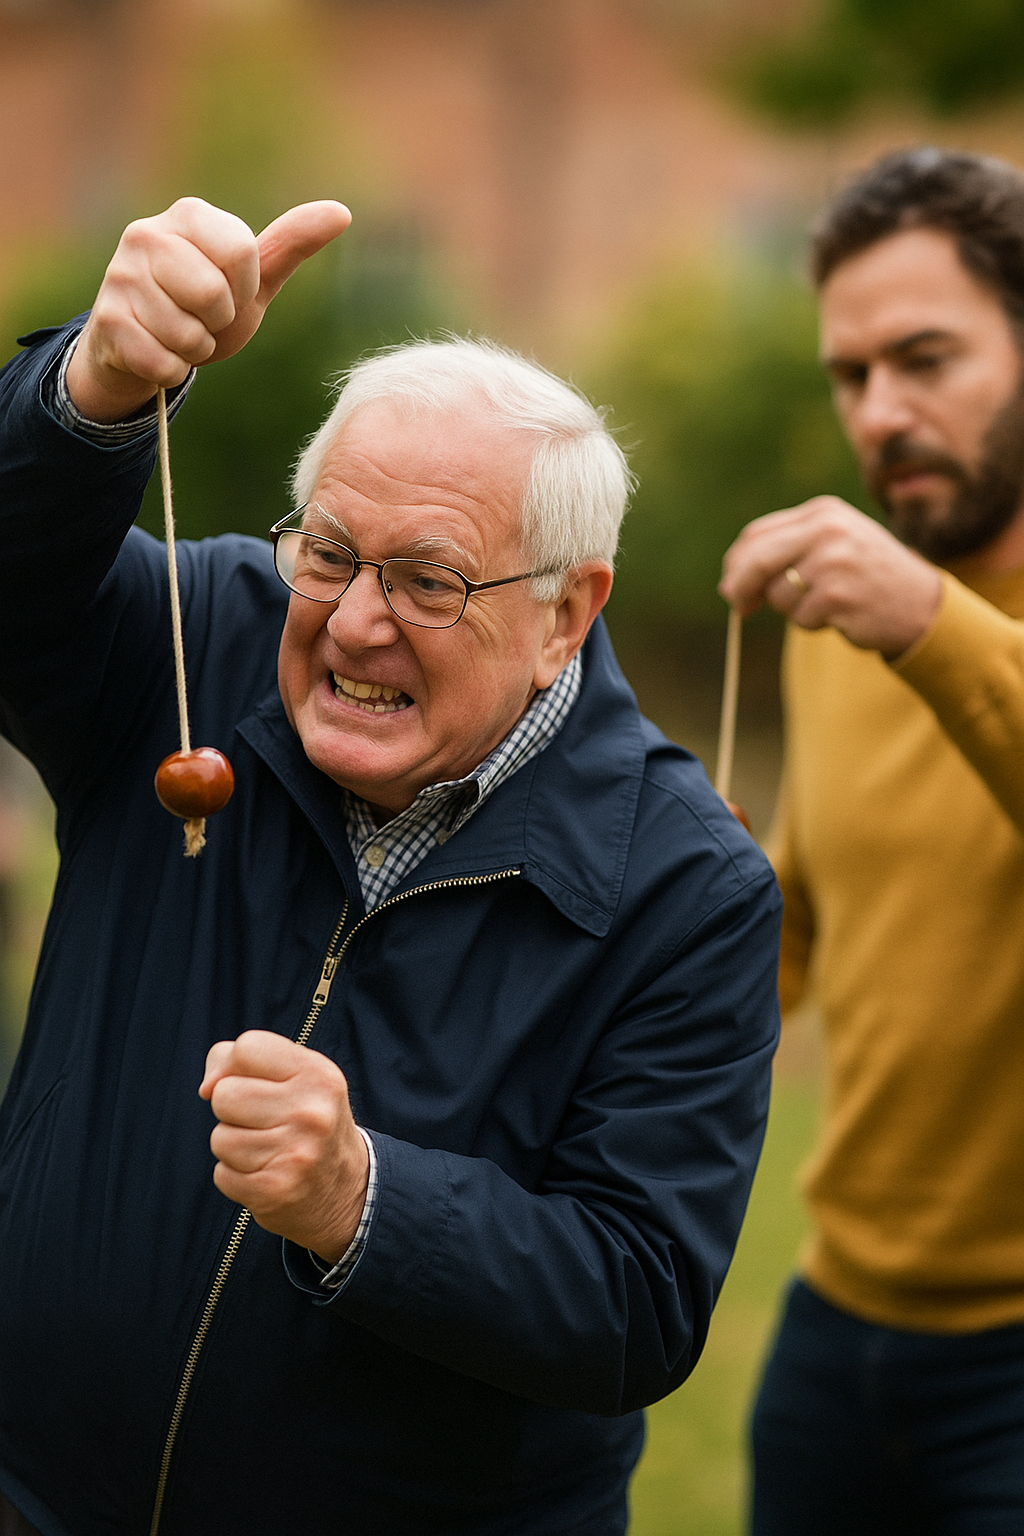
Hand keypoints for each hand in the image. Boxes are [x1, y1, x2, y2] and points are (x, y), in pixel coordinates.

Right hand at [66, 196, 350, 422]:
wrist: (141, 345)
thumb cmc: (203, 306)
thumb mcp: (253, 278)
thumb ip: (291, 245)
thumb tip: (341, 212)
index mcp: (189, 215)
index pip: (242, 252)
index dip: (245, 288)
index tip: (230, 292)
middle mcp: (146, 234)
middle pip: (213, 293)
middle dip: (218, 321)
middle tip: (203, 318)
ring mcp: (120, 276)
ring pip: (187, 334)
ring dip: (194, 348)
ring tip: (179, 334)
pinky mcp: (107, 321)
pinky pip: (163, 362)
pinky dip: (172, 370)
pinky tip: (158, 352)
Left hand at [199, 1030, 368, 1263]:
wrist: (345, 1188)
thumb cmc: (305, 1121)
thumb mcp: (294, 1077)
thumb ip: (243, 1061)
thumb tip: (206, 1087)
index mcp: (318, 1074)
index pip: (246, 1047)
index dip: (234, 1065)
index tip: (251, 1084)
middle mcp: (312, 1112)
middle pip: (224, 1094)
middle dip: (232, 1111)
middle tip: (263, 1123)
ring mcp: (296, 1153)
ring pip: (220, 1138)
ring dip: (233, 1147)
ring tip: (266, 1151)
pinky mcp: (276, 1190)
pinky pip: (222, 1175)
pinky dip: (235, 1178)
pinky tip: (265, 1174)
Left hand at [719, 496, 942, 657]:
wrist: (920, 602)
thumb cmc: (868, 575)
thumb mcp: (832, 546)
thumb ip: (786, 552)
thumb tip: (729, 584)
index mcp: (822, 512)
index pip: (757, 535)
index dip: (737, 563)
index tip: (730, 585)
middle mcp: (827, 531)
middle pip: (757, 560)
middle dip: (741, 587)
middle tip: (740, 608)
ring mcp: (833, 561)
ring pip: (779, 594)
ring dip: (792, 609)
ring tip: (828, 602)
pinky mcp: (837, 595)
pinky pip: (800, 617)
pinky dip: (812, 622)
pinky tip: (840, 614)